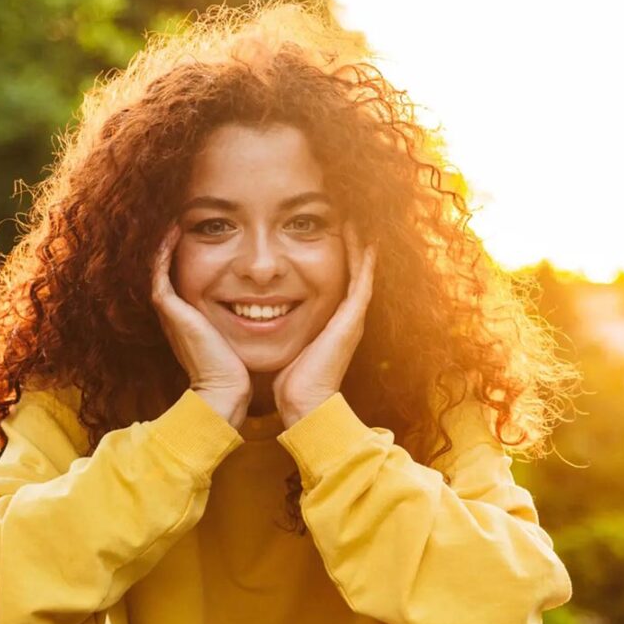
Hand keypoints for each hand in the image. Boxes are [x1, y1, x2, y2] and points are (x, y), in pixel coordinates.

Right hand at [151, 223, 251, 427]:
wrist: (226, 391)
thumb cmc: (241, 369)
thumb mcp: (245, 336)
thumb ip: (250, 320)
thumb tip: (275, 309)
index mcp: (193, 318)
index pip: (190, 277)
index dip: (198, 254)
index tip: (213, 233)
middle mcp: (178, 312)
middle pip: (172, 267)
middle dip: (179, 243)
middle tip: (189, 217)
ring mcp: (171, 309)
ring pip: (160, 265)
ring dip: (168, 240)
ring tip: (179, 216)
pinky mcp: (169, 308)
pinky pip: (159, 270)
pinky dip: (163, 249)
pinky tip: (175, 227)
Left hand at [272, 223, 377, 426]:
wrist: (306, 405)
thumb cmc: (291, 383)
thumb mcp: (285, 347)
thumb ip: (279, 331)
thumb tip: (258, 319)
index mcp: (331, 324)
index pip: (335, 283)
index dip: (333, 260)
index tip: (325, 236)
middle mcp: (346, 318)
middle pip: (353, 273)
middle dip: (349, 246)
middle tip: (346, 218)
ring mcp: (352, 318)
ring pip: (362, 272)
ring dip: (359, 246)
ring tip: (355, 219)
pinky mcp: (352, 320)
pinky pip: (362, 281)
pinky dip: (364, 259)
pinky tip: (364, 237)